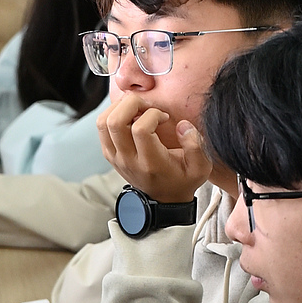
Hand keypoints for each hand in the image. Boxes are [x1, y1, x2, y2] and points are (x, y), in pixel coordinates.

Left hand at [95, 93, 210, 203]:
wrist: (164, 198)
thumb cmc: (182, 179)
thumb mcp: (200, 168)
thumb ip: (196, 146)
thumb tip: (182, 125)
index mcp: (150, 163)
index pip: (140, 129)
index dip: (153, 114)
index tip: (164, 117)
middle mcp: (128, 160)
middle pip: (115, 122)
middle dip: (132, 104)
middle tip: (147, 106)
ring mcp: (115, 157)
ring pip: (103, 122)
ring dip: (119, 107)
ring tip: (138, 108)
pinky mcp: (109, 153)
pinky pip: (101, 126)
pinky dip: (113, 113)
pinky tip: (131, 116)